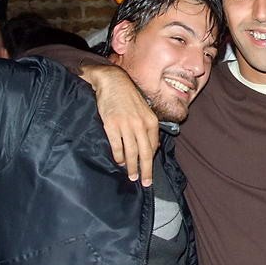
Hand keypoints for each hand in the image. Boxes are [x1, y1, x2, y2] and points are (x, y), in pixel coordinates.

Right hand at [80, 64, 158, 185]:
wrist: (113, 82)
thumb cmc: (128, 97)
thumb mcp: (144, 110)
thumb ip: (148, 127)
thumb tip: (151, 146)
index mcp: (151, 121)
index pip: (153, 146)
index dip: (151, 161)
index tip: (150, 172)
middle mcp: (140, 125)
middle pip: (145, 153)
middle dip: (145, 170)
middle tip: (145, 182)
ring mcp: (126, 125)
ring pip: (131, 152)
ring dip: (131, 167)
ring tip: (131, 176)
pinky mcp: (112, 125)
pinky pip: (117, 146)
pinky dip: (118, 156)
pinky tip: (118, 162)